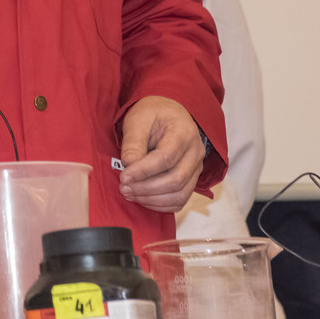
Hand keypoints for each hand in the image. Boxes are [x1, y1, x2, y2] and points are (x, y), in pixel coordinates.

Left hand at [118, 96, 204, 211]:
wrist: (169, 114)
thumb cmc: (153, 114)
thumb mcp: (138, 119)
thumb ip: (133, 142)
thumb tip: (128, 166)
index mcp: (183, 133)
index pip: (166, 158)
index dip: (143, 171)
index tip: (123, 177)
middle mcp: (195, 152)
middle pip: (175, 180)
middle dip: (146, 188)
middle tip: (123, 188)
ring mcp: (196, 168)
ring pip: (179, 194)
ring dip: (151, 199)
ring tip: (129, 193)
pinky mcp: (191, 179)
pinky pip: (180, 200)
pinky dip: (160, 204)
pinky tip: (142, 198)